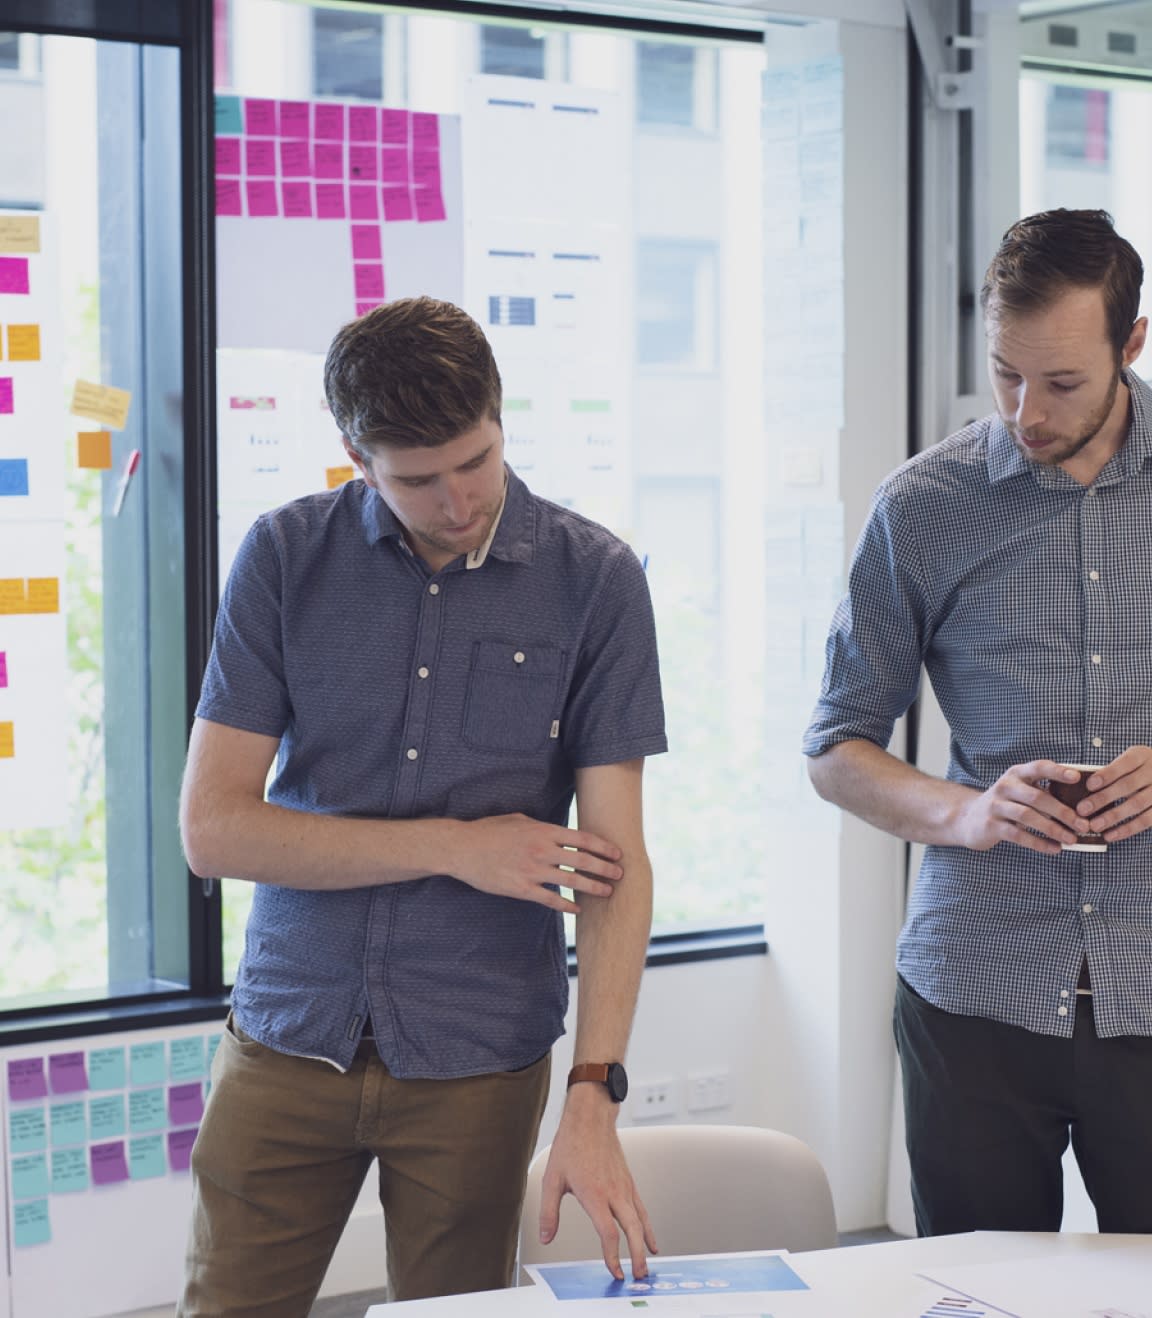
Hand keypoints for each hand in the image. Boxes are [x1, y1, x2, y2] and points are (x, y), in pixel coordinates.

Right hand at [449, 814, 621, 913]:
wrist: (462, 849)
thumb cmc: (489, 831)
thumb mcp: (518, 819)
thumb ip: (541, 826)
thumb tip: (559, 832)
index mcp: (542, 830)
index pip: (581, 838)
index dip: (603, 846)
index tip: (617, 853)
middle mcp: (541, 850)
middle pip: (582, 860)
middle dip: (605, 868)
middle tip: (620, 874)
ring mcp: (532, 870)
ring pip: (571, 881)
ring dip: (592, 887)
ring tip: (607, 892)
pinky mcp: (521, 889)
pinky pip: (550, 899)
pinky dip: (567, 905)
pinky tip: (578, 909)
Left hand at [539, 1088, 656, 1280]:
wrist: (591, 1118)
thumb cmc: (571, 1144)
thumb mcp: (552, 1179)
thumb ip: (549, 1212)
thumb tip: (547, 1237)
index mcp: (595, 1194)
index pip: (609, 1233)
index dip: (612, 1256)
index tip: (614, 1271)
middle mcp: (614, 1192)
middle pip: (632, 1230)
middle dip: (637, 1256)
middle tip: (638, 1276)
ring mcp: (624, 1186)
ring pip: (640, 1220)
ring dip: (644, 1244)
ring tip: (647, 1264)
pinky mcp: (628, 1181)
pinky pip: (641, 1208)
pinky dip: (647, 1226)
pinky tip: (649, 1238)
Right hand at [953, 760, 1088, 853]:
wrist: (968, 819)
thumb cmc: (1005, 804)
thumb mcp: (1019, 791)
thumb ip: (1043, 792)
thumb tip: (1081, 805)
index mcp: (1016, 774)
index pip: (1038, 767)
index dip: (1057, 771)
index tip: (1077, 778)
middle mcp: (1005, 787)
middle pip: (1037, 797)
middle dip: (1062, 811)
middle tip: (1083, 824)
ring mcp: (996, 806)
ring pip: (1027, 817)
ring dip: (1052, 829)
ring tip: (1071, 840)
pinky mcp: (991, 825)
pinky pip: (1018, 835)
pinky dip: (1038, 843)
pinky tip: (1054, 849)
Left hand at [1074, 746, 1151, 842]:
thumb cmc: (1138, 767)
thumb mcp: (1129, 759)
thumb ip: (1113, 770)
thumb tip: (1079, 784)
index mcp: (1141, 755)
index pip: (1124, 764)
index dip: (1107, 774)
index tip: (1089, 785)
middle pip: (1128, 786)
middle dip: (1103, 798)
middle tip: (1082, 809)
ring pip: (1137, 804)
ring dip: (1113, 816)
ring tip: (1094, 825)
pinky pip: (1146, 821)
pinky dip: (1127, 829)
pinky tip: (1110, 835)